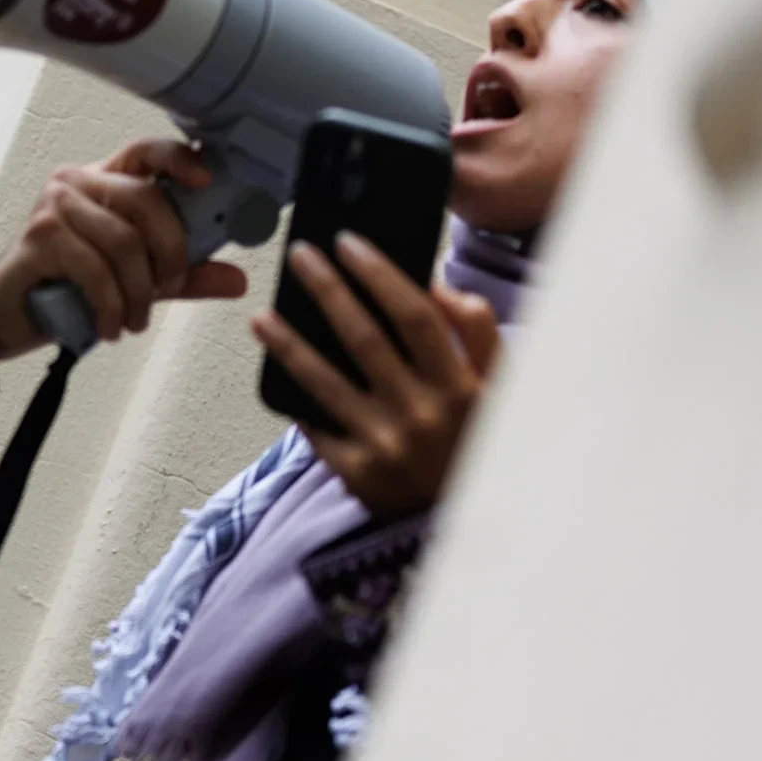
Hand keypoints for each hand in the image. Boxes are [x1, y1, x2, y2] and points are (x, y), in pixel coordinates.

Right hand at [0, 139, 248, 359]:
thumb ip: (182, 276)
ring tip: (133, 319)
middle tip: (169, 288)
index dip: (180, 160)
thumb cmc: (65, 288)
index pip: (146, 151)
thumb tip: (235, 280)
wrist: (7, 316)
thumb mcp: (135, 281)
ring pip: (124, 241)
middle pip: (145, 200)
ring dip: (139, 292)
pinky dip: (111, 306)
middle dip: (170, 252)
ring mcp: (55, 207)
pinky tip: (109, 326)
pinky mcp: (40, 238)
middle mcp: (77, 184)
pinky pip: (96, 270)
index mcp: (104, 182)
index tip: (207, 183)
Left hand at [251, 232, 500, 519]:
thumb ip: (476, 332)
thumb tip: (433, 285)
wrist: (468, 517)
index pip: (414, 316)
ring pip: (325, 382)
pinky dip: (294, 398)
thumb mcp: (500, 386)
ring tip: (262, 318)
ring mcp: (384, 446)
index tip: (349, 244)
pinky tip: (275, 371)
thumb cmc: (480, 438)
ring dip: (289, 345)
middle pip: (363, 338)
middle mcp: (420, 414)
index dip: (379, 275)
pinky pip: (316, 427)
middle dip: (327, 290)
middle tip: (300, 257)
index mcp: (460, 386)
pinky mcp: (355, 474)